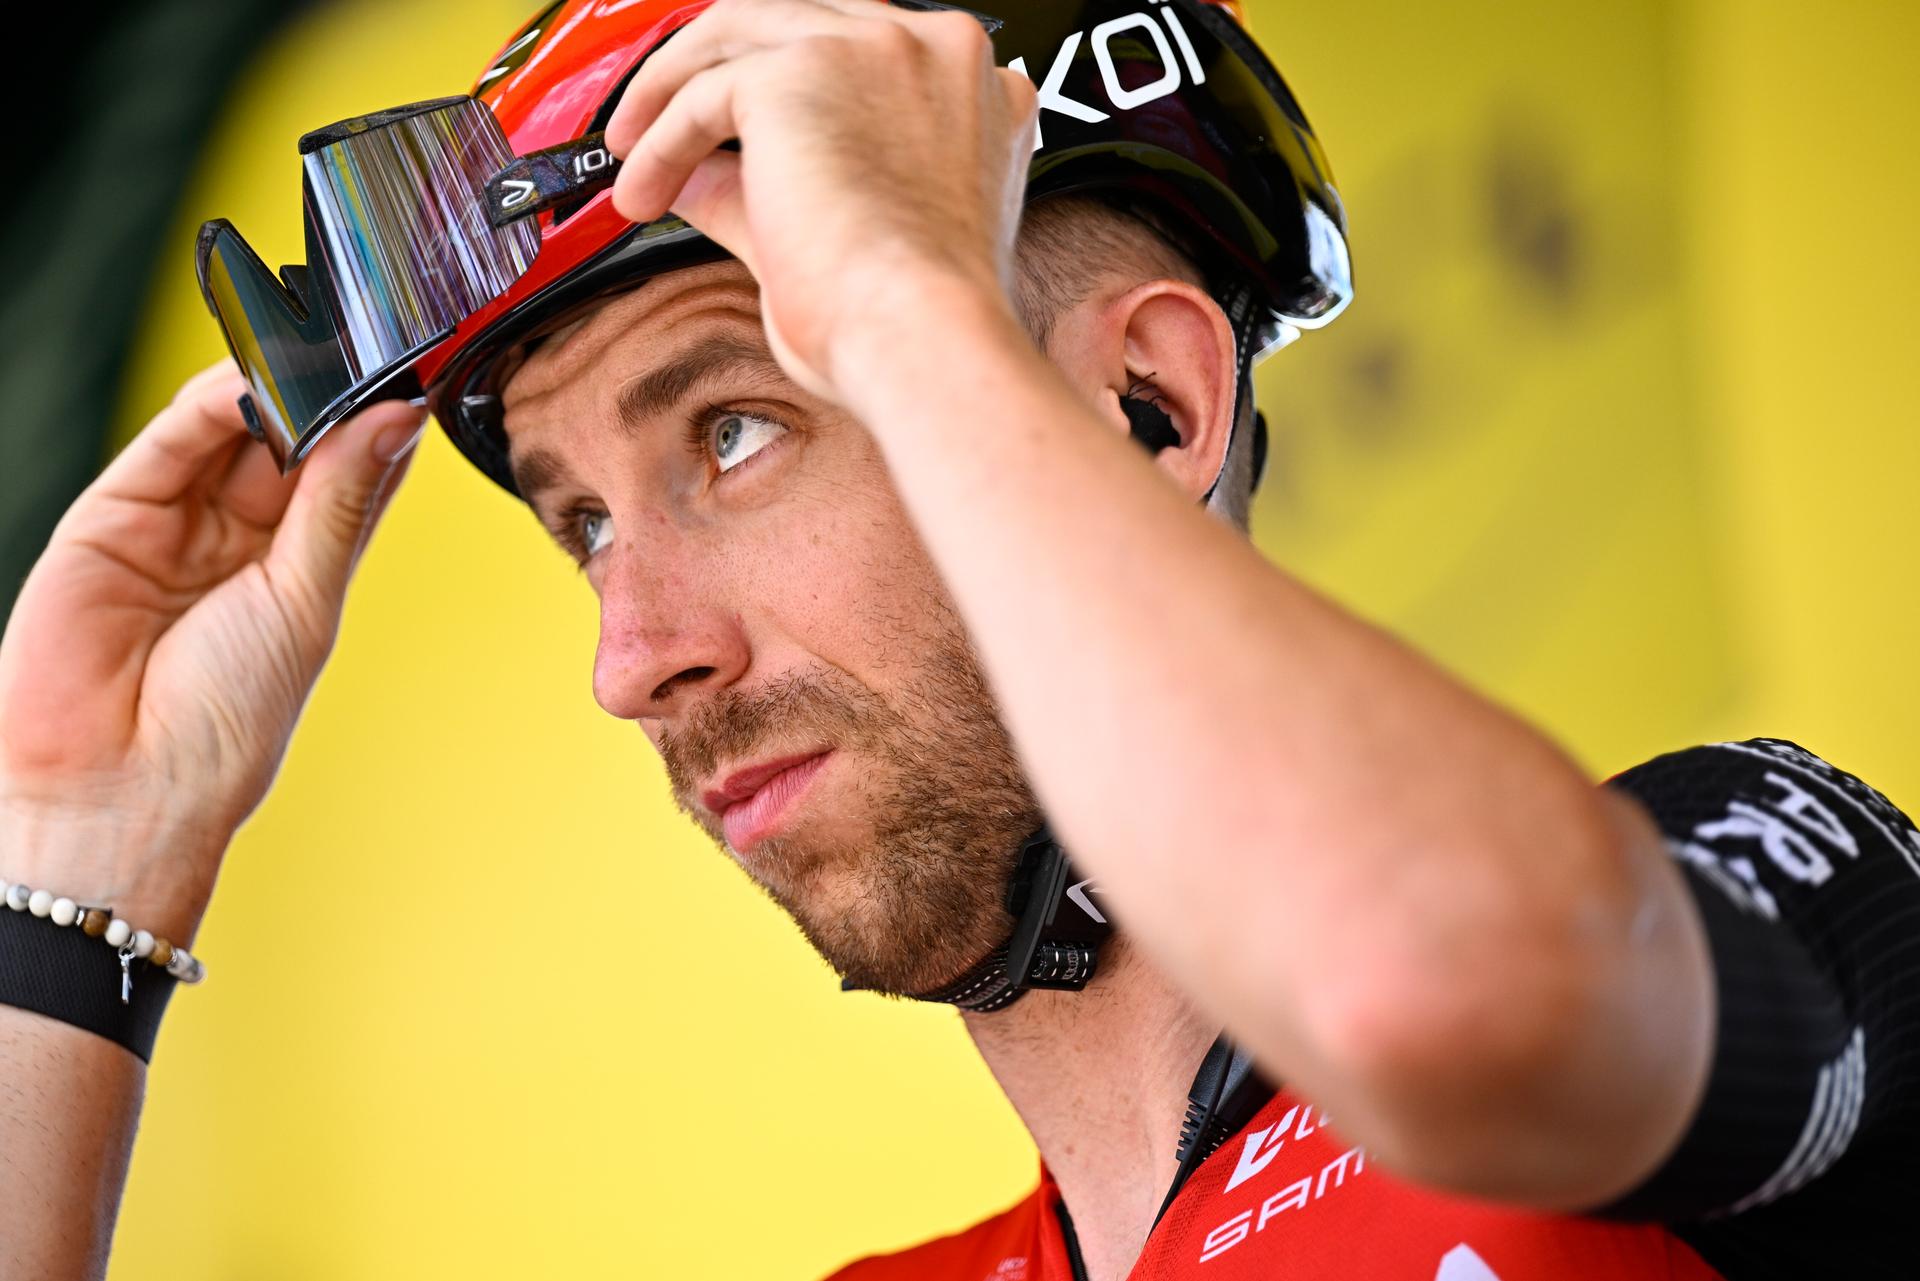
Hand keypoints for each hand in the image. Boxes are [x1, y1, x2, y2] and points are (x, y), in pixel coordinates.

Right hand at [0, 364, 424, 941]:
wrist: (120, 788)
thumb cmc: (224, 725)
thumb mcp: (304, 604)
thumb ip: (339, 506)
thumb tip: (397, 420)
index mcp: (304, 570)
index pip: (352, 473)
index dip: (383, 420)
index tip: (422, 366)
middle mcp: (244, 541)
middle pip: (294, 442)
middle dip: (332, 393)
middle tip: (372, 340)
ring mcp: (178, 524)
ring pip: (232, 433)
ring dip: (275, 388)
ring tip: (318, 349)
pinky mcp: (113, 516)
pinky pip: (166, 446)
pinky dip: (207, 405)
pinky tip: (249, 378)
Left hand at [602, 0, 1037, 401]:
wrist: (924, 339)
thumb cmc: (915, 316)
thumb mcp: (854, 229)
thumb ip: (776, 185)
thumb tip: (701, 174)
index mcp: (969, 85)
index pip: (855, 53)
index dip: (788, 90)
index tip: (745, 135)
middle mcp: (929, 49)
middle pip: (790, 24)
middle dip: (718, 71)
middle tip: (664, 127)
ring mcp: (867, 49)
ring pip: (736, 36)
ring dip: (670, 93)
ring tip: (634, 157)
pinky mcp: (800, 71)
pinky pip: (701, 94)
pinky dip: (659, 145)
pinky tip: (644, 195)